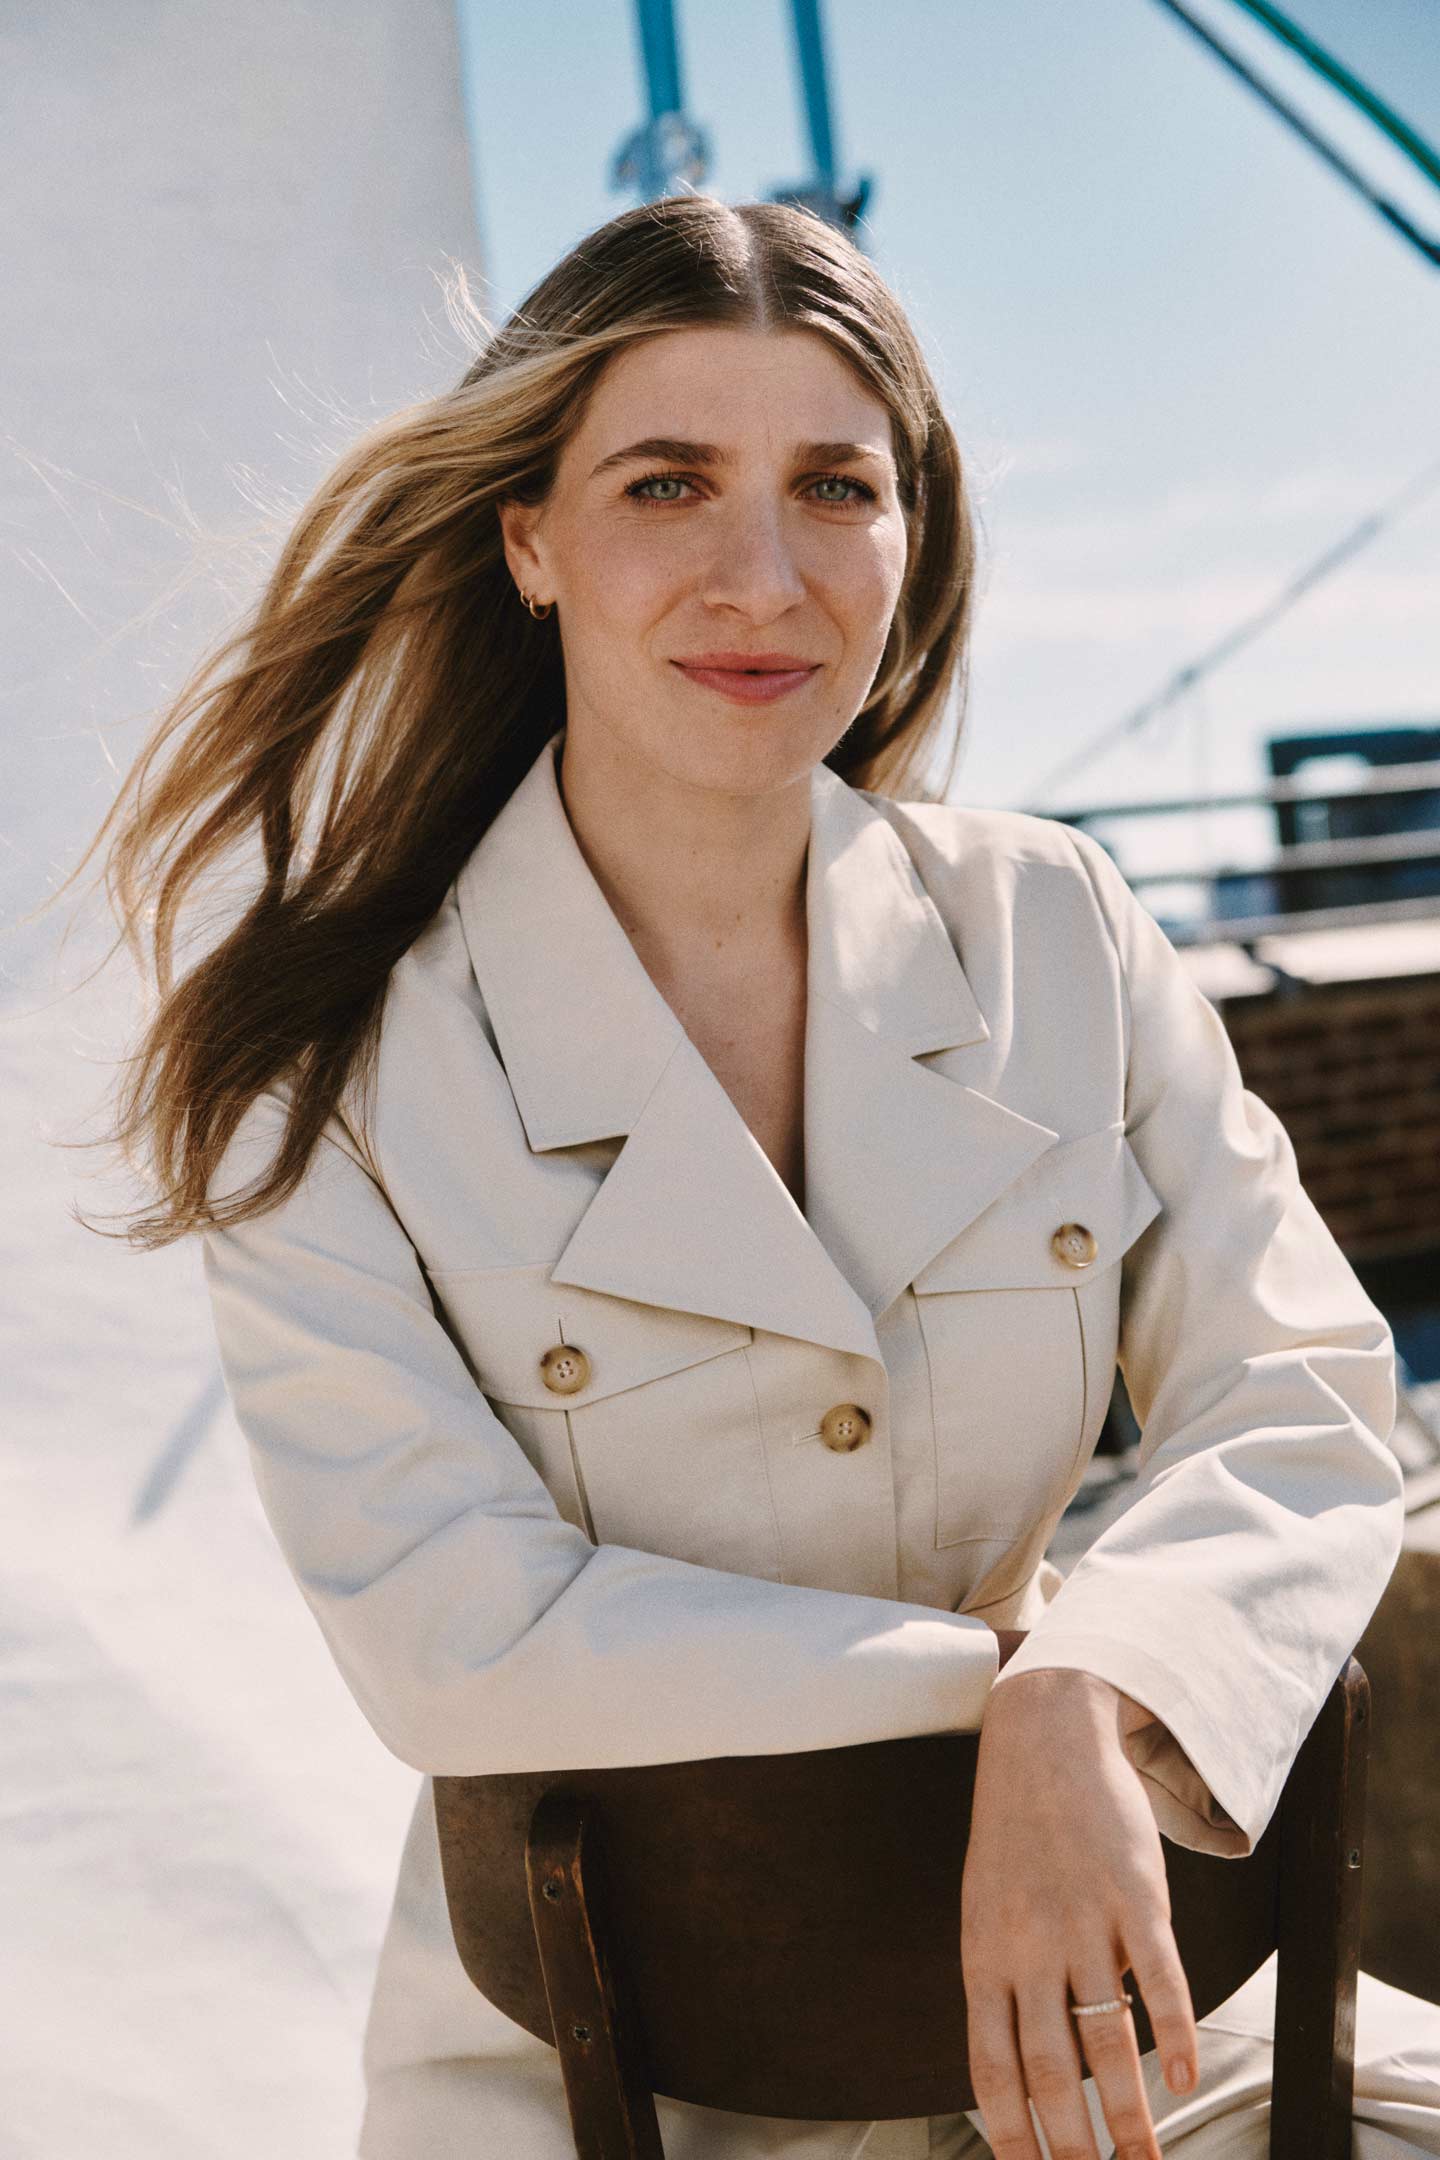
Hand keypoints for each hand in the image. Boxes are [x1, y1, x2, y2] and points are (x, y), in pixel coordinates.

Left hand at [961, 1668, 1197, 2159]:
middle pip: (1052, 2071)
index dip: (1011, 2134)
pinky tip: (1181, 2079)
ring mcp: (1085, 1922)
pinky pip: (1160, 1981)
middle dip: (1076, 2145)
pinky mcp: (1137, 1896)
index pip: (992, 2068)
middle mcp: (1030, 1947)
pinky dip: (1173, 2036)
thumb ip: (1002, 1983)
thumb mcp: (985, 1908)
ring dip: (1131, 2115)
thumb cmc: (1016, 1833)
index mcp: (985, 1955)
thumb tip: (1018, 2072)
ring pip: (1107, 2040)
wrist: (1044, 1736)